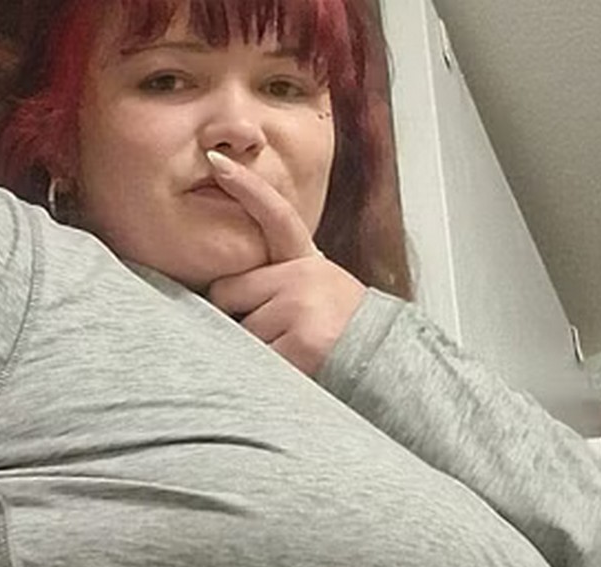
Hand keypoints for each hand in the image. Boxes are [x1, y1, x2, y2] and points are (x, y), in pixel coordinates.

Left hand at [204, 150, 366, 376]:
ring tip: (291, 353)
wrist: (382, 362)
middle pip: (228, 293)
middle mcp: (303, 276)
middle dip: (240, 317)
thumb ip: (277, 282)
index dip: (246, 187)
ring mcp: (301, 307)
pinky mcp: (302, 342)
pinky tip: (291, 368)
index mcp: (306, 261)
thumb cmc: (341, 334)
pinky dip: (263, 371)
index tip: (218, 160)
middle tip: (278, 332)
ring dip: (254, 350)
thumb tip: (223, 289)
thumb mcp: (316, 292)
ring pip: (238, 331)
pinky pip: (254, 359)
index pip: (274, 215)